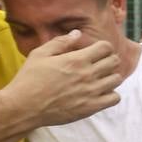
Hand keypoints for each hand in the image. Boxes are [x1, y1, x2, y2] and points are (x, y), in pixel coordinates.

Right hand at [8, 31, 122, 127]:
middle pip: (114, 62)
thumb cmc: (29, 79)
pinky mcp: (91, 108)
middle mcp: (87, 74)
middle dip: (108, 60)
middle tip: (99, 64)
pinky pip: (114, 98)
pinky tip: (100, 93)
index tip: (96, 52)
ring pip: (117, 79)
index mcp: (76, 59)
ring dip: (110, 77)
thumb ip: (61, 42)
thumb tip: (77, 33)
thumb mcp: (40, 54)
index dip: (102, 47)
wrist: (24, 107)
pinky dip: (111, 94)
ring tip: (100, 78)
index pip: (105, 47)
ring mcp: (91, 92)